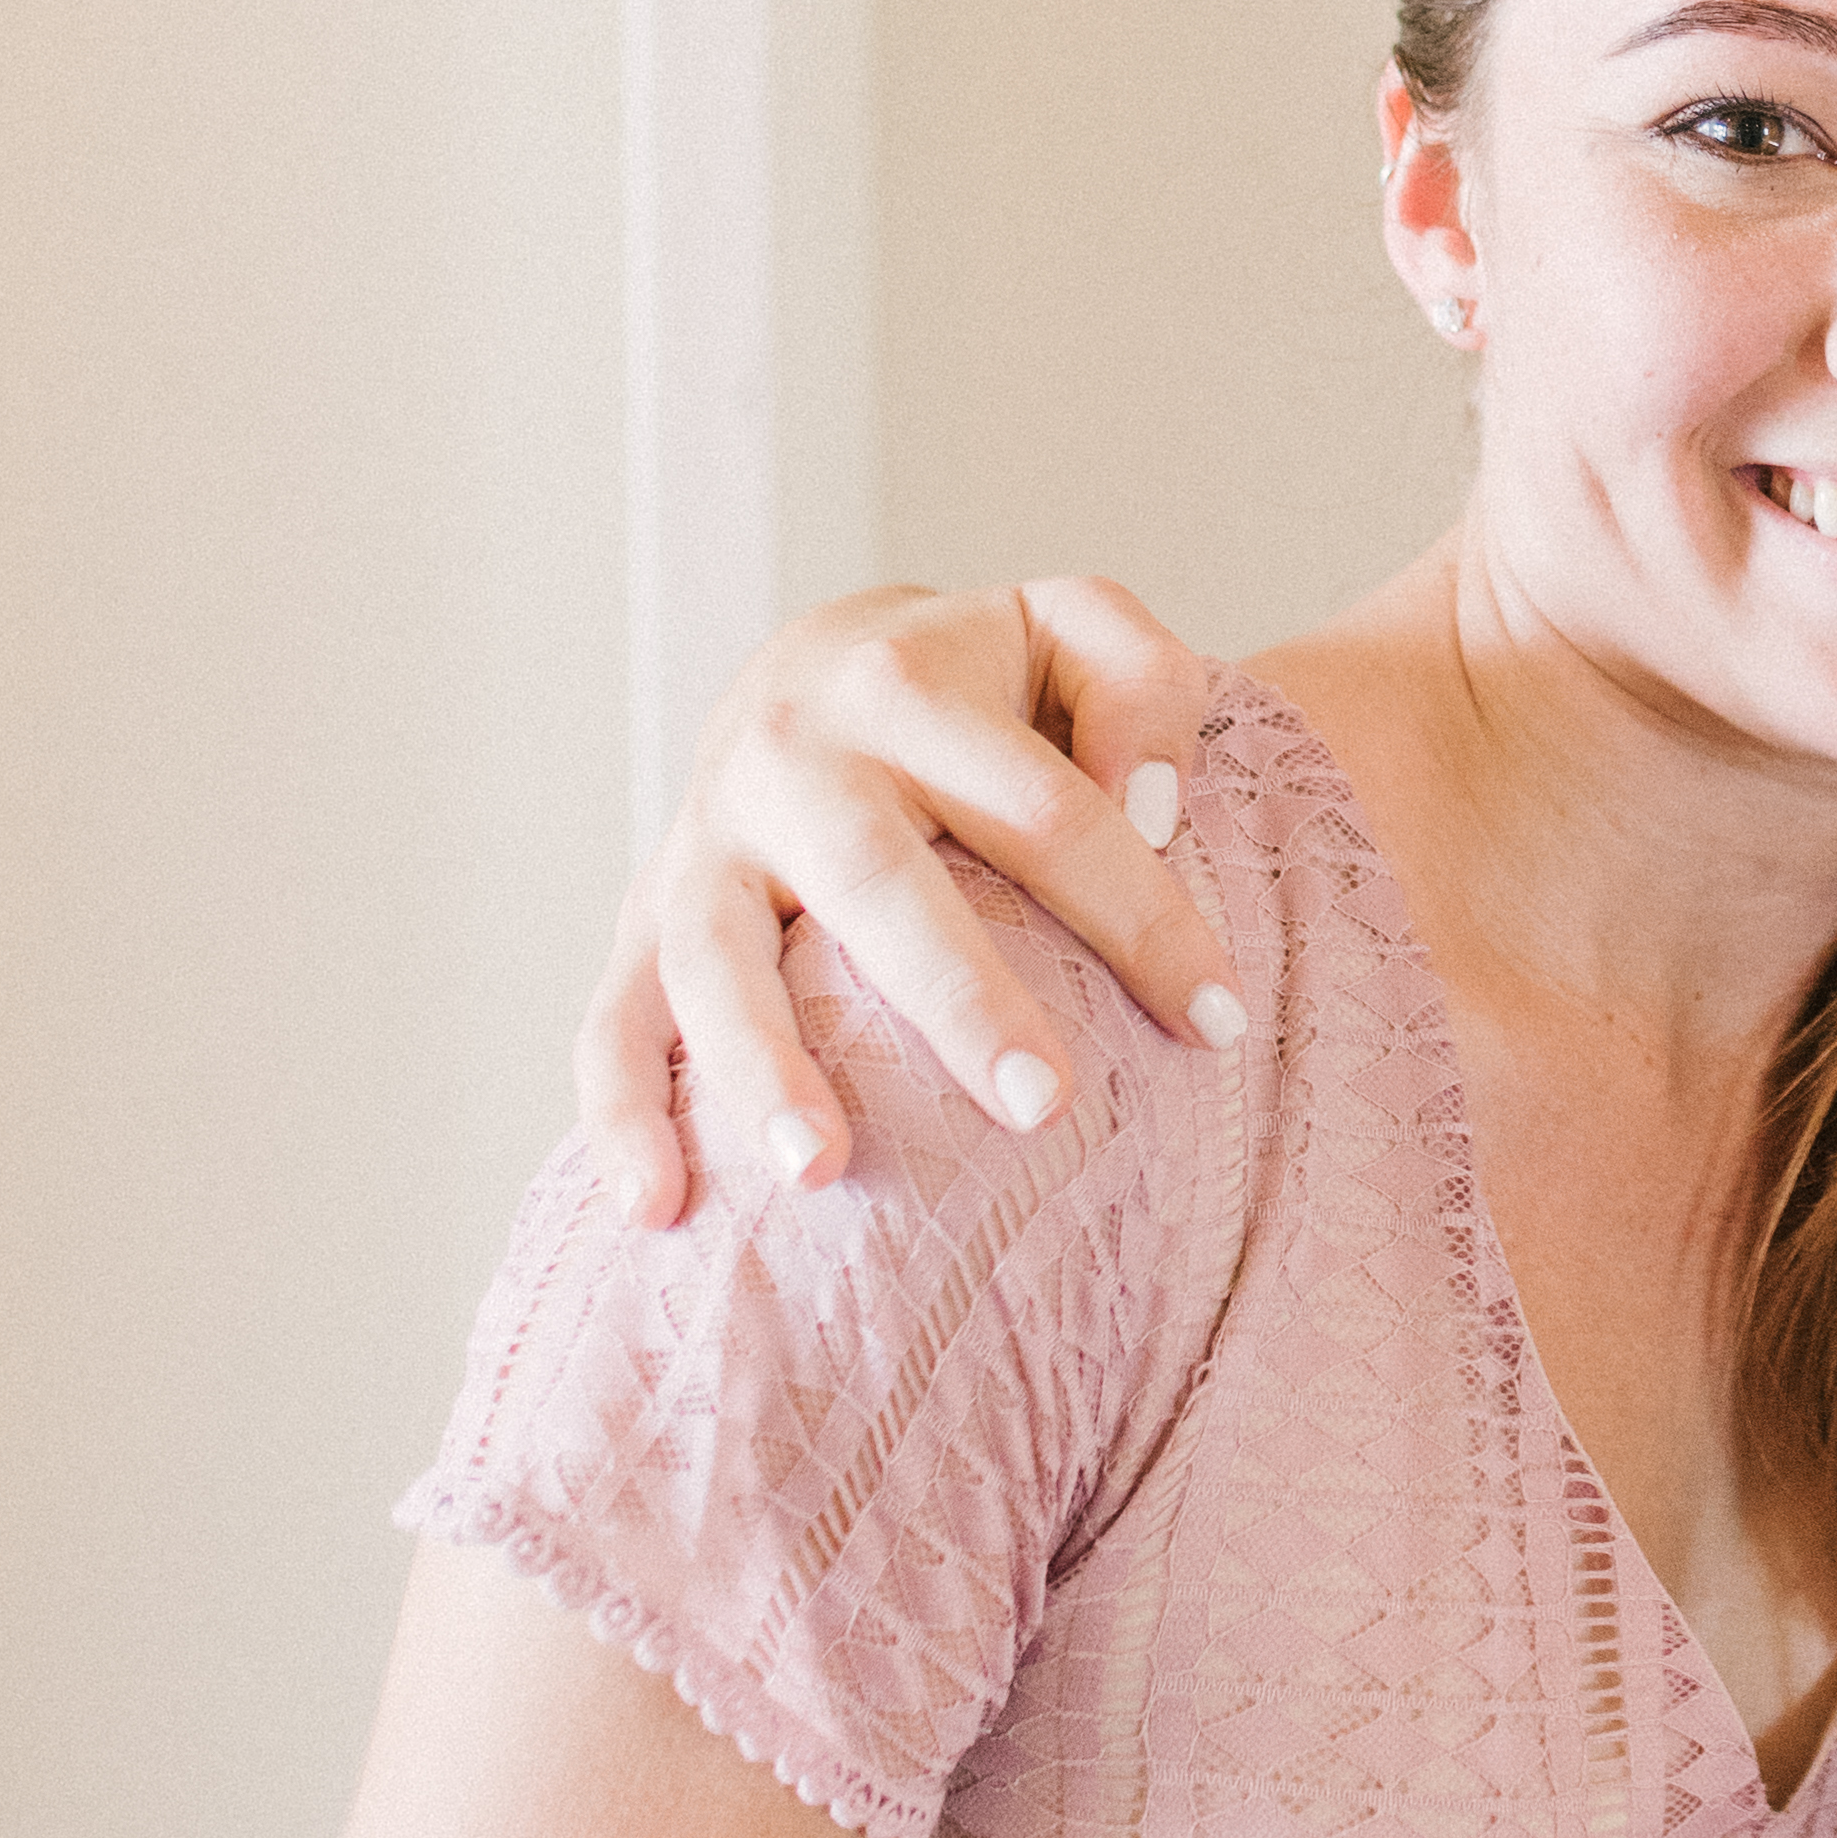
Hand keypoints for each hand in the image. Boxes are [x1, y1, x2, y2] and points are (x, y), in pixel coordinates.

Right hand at [584, 577, 1240, 1222]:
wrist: (822, 660)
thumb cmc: (984, 676)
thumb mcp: (1075, 628)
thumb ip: (1143, 686)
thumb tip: (1150, 809)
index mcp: (905, 684)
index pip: (1049, 811)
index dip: (1146, 916)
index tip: (1224, 1025)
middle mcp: (790, 757)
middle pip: (878, 880)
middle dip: (958, 997)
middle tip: (1043, 1106)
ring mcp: (704, 841)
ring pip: (716, 957)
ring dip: (760, 1066)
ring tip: (821, 1173)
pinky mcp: (645, 916)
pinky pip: (612, 1020)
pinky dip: (620, 1113)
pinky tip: (656, 1209)